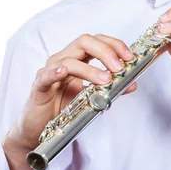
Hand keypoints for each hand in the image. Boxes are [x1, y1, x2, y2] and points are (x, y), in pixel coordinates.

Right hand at [3, 34, 136, 169]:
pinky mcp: (38, 86)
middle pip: (85, 42)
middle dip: (106, 52)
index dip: (115, 45)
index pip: (97, 41)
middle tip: (120, 67)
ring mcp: (49, 71)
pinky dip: (55, 72)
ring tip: (105, 80)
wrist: (38, 128)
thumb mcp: (91, 97)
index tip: (129, 57)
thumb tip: (132, 84)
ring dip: (90, 69)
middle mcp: (63, 59)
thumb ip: (111, 89)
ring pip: (69, 59)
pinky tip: (64, 72)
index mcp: (77, 58)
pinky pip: (46, 75)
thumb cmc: (63, 108)